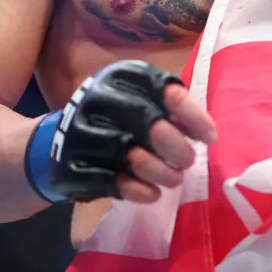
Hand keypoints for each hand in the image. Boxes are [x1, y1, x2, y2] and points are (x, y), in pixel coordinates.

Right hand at [27, 60, 216, 203]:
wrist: (61, 141)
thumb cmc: (119, 121)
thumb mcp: (143, 104)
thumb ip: (172, 114)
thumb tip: (207, 135)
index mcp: (120, 77)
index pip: (162, 88)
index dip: (191, 114)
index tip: (210, 138)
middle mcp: (96, 97)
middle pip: (146, 120)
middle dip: (174, 146)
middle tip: (188, 161)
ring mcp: (77, 131)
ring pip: (126, 152)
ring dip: (158, 170)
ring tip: (175, 179)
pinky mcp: (67, 165)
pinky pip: (106, 180)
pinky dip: (135, 189)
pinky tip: (152, 194)